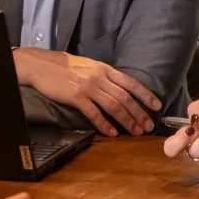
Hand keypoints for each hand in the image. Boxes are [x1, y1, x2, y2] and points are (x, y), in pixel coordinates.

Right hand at [14, 48, 160, 135]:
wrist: (42, 64)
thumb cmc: (65, 67)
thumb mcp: (90, 66)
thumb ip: (104, 76)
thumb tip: (120, 89)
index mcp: (105, 69)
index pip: (131, 82)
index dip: (145, 94)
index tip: (156, 105)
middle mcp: (100, 77)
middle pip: (125, 97)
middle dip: (139, 113)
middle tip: (148, 126)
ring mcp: (88, 87)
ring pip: (114, 106)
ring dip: (127, 120)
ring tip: (136, 131)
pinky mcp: (76, 96)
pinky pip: (94, 113)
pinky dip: (104, 124)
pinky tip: (112, 133)